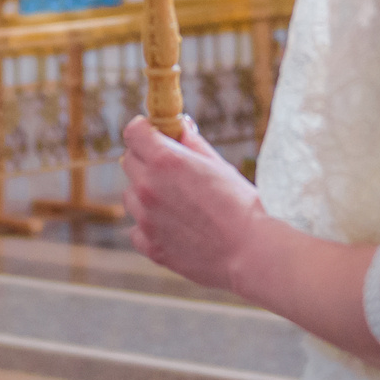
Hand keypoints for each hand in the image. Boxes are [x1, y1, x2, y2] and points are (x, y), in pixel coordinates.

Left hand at [121, 116, 267, 295]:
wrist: (250, 251)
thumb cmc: (241, 205)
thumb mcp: (218, 165)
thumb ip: (193, 144)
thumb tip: (181, 128)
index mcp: (165, 160)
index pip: (133, 132)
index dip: (144, 130)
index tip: (154, 135)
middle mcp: (148, 187)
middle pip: (129, 162)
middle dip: (145, 159)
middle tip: (170, 168)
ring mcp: (146, 219)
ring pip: (131, 195)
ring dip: (146, 193)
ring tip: (177, 203)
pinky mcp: (150, 246)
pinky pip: (136, 229)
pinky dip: (149, 226)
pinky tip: (174, 227)